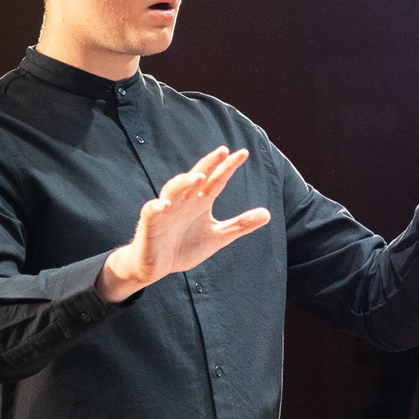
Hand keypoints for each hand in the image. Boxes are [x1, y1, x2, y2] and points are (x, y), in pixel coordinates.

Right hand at [97, 147, 269, 303]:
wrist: (157, 267)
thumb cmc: (185, 247)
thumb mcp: (218, 237)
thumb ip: (240, 225)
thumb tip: (268, 214)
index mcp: (201, 202)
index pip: (217, 180)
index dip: (228, 167)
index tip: (243, 153)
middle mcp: (184, 201)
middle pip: (196, 178)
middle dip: (208, 164)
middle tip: (222, 151)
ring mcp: (166, 211)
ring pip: (174, 189)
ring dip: (184, 182)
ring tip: (199, 177)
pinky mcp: (150, 223)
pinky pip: (151, 211)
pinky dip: (157, 207)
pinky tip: (165, 205)